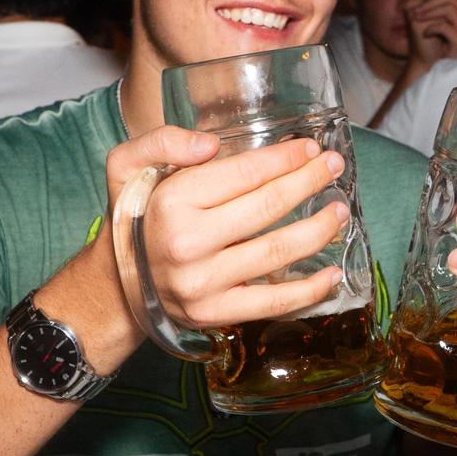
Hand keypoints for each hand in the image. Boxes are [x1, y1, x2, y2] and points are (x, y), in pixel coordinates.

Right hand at [107, 127, 349, 330]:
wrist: (117, 284)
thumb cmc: (133, 219)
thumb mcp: (126, 165)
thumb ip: (161, 141)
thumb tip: (211, 144)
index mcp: (171, 202)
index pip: (243, 173)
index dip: (284, 159)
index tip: (310, 149)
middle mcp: (188, 244)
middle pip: (267, 207)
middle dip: (309, 183)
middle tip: (335, 167)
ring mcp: (203, 283)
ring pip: (277, 252)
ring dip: (318, 230)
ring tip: (339, 211)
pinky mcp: (215, 313)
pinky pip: (272, 302)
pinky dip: (309, 290)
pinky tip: (332, 274)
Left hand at [403, 0, 456, 68]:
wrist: (427, 65)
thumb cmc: (426, 40)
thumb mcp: (425, 15)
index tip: (413, 2)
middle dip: (427, 1)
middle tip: (413, 11)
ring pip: (448, 7)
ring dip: (428, 12)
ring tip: (416, 19)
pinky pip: (444, 25)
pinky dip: (431, 27)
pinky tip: (425, 33)